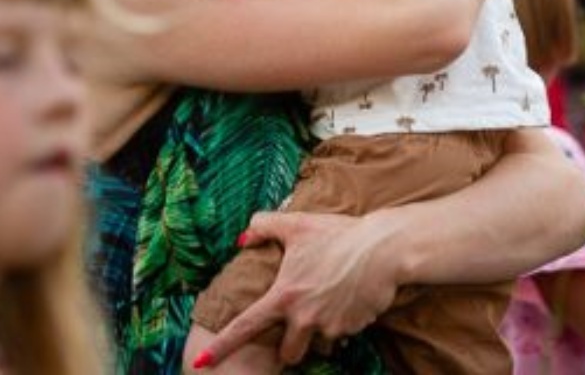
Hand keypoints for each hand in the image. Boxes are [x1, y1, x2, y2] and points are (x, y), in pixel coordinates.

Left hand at [199, 210, 401, 365]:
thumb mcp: (298, 224)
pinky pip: (342, 334)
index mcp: (284, 296)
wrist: (384, 248)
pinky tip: (351, 297)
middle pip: (288, 353)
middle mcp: (303, 318)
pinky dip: (344, 321)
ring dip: (320, 331)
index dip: (221, 347)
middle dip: (292, 344)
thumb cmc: (339, 234)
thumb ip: (265, 226)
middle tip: (303, 320)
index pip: (244, 327)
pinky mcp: (351, 330)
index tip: (201, 363)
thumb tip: (242, 238)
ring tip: (333, 299)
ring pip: (318, 344)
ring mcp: (328, 328)